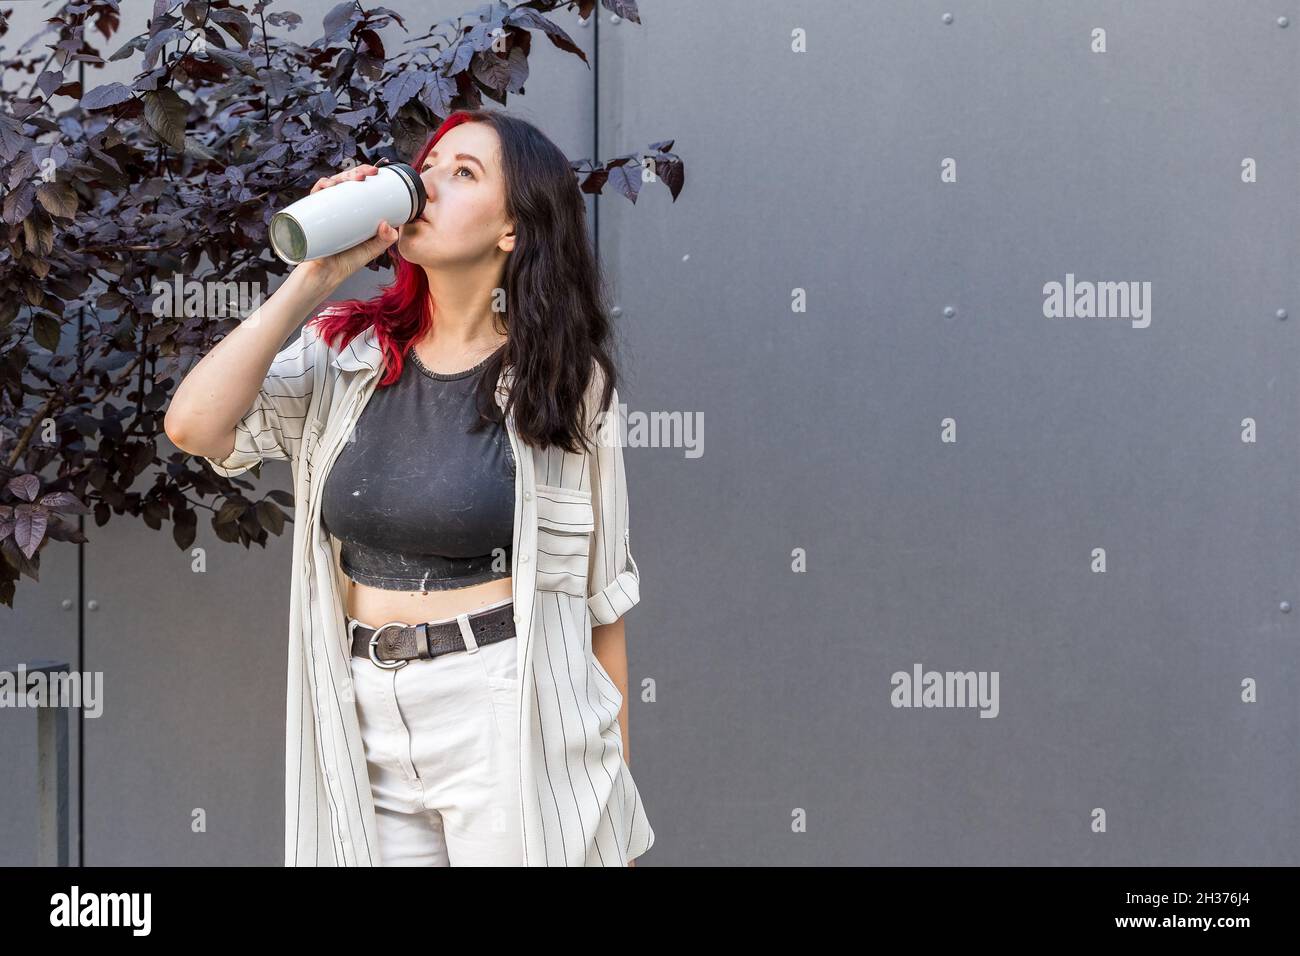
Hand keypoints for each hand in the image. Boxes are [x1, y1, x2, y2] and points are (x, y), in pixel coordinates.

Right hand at [294, 164, 400, 288]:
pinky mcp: (312, 215)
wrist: (325, 276)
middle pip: (346, 182)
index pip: (359, 187)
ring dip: (342, 176)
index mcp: (353, 211)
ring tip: (354, 180)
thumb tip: (390, 226)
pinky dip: (320, 187)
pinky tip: (328, 186)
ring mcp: (325, 210)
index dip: (366, 175)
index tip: (377, 173)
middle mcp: (338, 207)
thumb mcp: (370, 250)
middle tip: (368, 173)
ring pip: (332, 184)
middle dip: (357, 172)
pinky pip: (315, 196)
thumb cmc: (346, 262)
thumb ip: (383, 240)